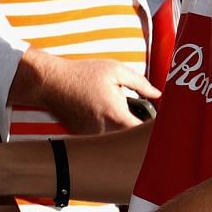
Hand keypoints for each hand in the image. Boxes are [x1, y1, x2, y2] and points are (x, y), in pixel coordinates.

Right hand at [29, 55, 157, 132]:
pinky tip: (100, 115)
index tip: (159, 125)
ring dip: (121, 132)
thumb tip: (158, 95)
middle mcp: (104, 132)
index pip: (143, 134)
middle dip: (138, 133)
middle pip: (130, 141)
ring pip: (115, 141)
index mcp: (117, 116)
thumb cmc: (83, 74)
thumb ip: (141, 83)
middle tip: (142, 120)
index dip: (153, 131)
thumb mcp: (115, 70)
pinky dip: (106, 132)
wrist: (51, 82)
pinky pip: (100, 140)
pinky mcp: (82, 138)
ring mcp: (92, 137)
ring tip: (117, 114)